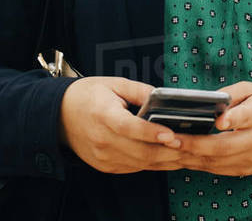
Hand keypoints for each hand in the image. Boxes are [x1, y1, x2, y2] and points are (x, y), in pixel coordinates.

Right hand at [58, 77, 184, 173]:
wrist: (59, 116)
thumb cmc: (86, 96)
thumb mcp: (113, 83)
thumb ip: (140, 90)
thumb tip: (164, 98)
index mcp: (102, 114)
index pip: (129, 127)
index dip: (151, 132)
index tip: (172, 133)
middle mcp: (102, 139)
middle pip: (140, 151)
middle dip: (169, 151)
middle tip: (192, 145)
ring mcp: (103, 156)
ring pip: (141, 163)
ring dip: (166, 160)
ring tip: (187, 153)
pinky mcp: (106, 165)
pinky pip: (134, 167)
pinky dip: (153, 164)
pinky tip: (169, 157)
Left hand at [165, 81, 251, 176]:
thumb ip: (229, 95)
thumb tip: (205, 102)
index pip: (246, 117)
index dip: (232, 119)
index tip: (218, 120)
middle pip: (224, 146)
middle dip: (195, 144)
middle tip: (171, 139)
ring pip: (218, 162)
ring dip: (192, 157)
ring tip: (169, 149)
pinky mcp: (248, 169)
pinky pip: (219, 169)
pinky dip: (200, 163)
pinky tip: (183, 156)